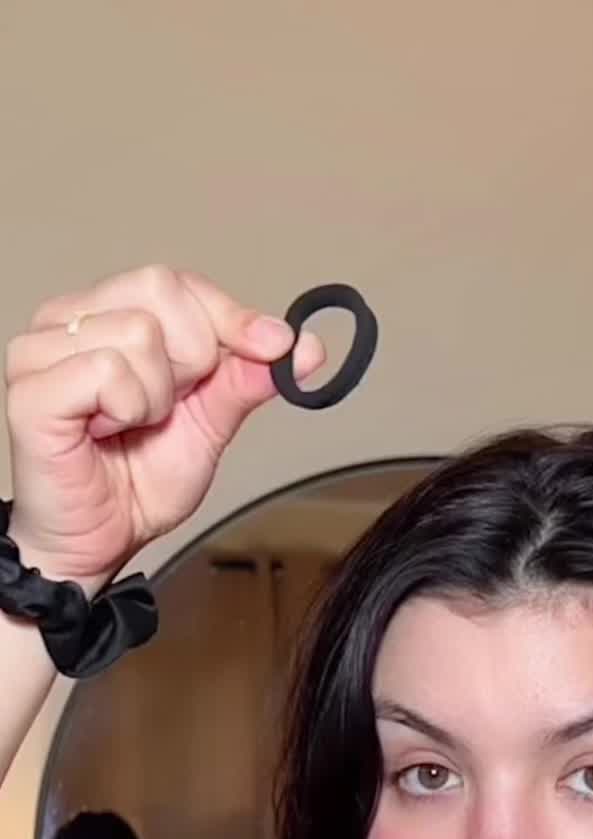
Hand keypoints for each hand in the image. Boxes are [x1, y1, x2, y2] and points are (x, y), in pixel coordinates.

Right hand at [3, 263, 325, 592]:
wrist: (99, 543)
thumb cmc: (136, 484)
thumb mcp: (209, 425)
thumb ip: (245, 380)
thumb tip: (301, 346)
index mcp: (108, 314)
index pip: (178, 282)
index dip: (231, 315)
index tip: (274, 347)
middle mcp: (69, 319)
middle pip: (161, 290)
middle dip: (190, 360)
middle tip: (165, 409)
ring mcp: (42, 349)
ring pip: (139, 333)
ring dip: (155, 397)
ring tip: (130, 427)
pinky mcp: (32, 388)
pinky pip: (106, 371)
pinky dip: (126, 409)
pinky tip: (106, 432)